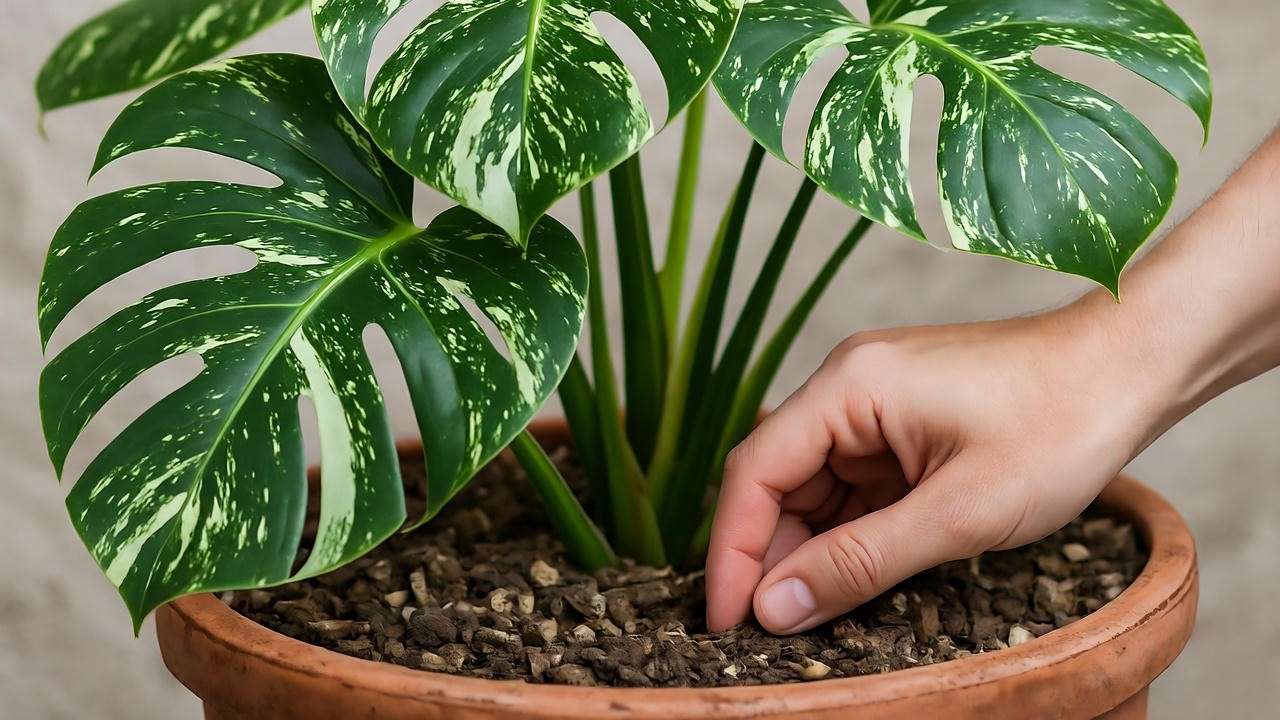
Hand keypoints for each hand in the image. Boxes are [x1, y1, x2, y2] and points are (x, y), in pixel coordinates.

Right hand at [705, 309, 1167, 633]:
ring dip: (808, 549)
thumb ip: (859, 562)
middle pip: (777, 479)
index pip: (755, 470)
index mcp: (848, 386)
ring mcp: (874, 404)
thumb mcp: (958, 513)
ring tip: (810, 615)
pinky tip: (850, 578)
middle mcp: (847, 386)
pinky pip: (853, 485)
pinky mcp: (902, 425)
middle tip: (768, 632)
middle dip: (769, 556)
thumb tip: (774, 608)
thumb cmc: (1059, 424)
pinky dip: (847, 534)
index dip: (732, 550)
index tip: (726, 620)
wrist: (1129, 368)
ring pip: (812, 487)